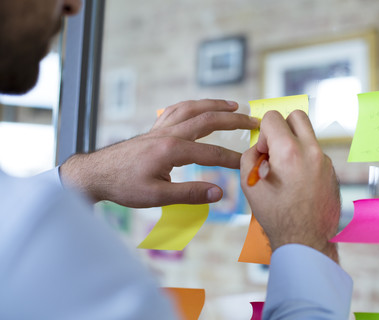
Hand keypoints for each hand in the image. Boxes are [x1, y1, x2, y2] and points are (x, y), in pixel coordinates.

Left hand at [60, 99, 258, 207]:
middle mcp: (168, 133)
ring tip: (233, 105)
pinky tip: (199, 107)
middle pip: (207, 120)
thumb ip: (190, 193)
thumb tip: (219, 193)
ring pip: (192, 108)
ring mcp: (160, 128)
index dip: (233, 159)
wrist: (96, 174)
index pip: (212, 153)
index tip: (249, 162)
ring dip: (215, 105)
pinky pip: (176, 109)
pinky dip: (192, 105)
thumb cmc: (124, 186)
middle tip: (253, 121)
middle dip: (233, 120)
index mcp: (172, 150)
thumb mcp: (157, 197)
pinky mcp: (154, 129)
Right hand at [240, 110, 339, 262]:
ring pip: (307, 136)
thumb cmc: (277, 216)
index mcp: (290, 152)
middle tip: (275, 150)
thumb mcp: (250, 186)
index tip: (263, 154)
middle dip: (282, 127)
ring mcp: (325, 161)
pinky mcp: (332, 171)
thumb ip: (249, 157)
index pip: (273, 117)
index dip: (263, 134)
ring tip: (286, 171)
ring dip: (294, 145)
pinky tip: (298, 183)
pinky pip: (315, 153)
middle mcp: (312, 151)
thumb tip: (260, 148)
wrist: (306, 240)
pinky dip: (304, 159)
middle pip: (297, 116)